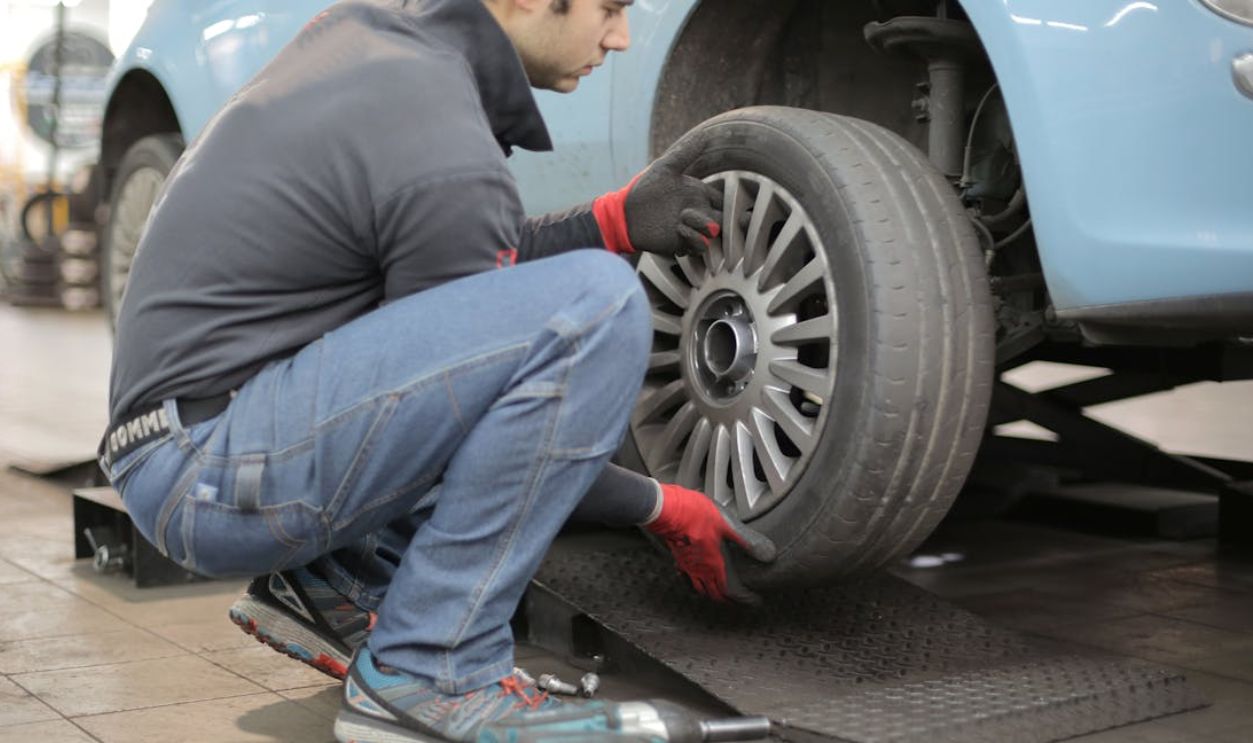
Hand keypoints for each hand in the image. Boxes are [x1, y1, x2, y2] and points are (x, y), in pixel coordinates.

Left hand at [593, 134, 722, 256]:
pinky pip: (699, 245)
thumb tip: (705, 135)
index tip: (714, 197)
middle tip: (702, 210)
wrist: (625, 214)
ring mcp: (691, 229)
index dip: (725, 200)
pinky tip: (679, 228)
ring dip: (703, 225)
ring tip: (684, 216)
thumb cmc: (644, 190)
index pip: (723, 200)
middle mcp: (699, 212)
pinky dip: (694, 238)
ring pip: (714, 233)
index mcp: (698, 194)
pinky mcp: (682, 244)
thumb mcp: (665, 168)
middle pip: (723, 218)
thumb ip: (685, 153)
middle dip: (720, 216)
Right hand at [644, 483, 775, 602]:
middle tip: (738, 602)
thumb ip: (748, 541)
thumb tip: (768, 555)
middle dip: (728, 601)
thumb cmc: (696, 516)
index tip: (754, 602)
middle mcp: (701, 570)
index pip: (731, 592)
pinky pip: (687, 577)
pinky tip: (694, 575)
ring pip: (699, 588)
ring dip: (711, 593)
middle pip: (714, 594)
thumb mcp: (728, 526)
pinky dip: (693, 581)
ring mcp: (688, 566)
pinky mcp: (678, 558)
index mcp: (715, 565)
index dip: (744, 600)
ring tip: (718, 593)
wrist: (668, 510)